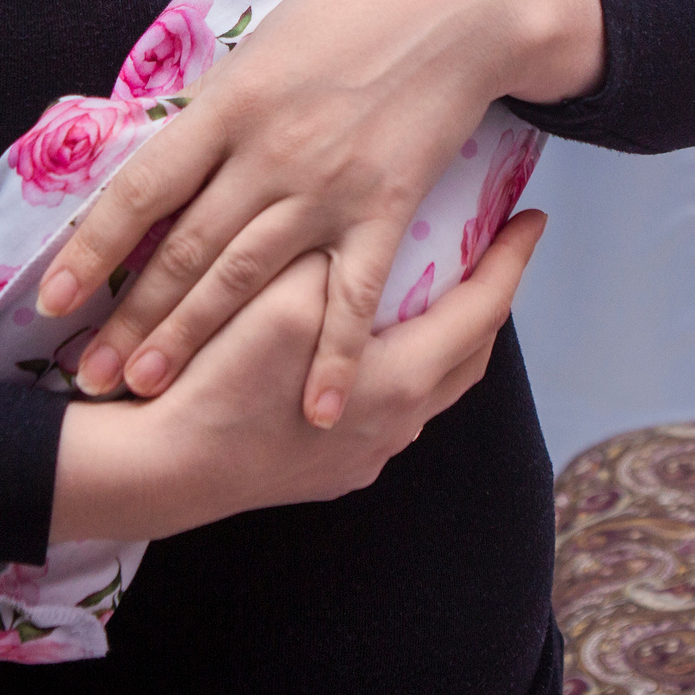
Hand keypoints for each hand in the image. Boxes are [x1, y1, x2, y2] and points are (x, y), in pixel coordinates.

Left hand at [33, 0, 601, 425]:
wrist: (460, 4)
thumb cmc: (359, 7)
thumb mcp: (267, 42)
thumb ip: (220, 104)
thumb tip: (169, 142)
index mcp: (229, 104)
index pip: (143, 188)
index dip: (93, 248)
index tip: (54, 299)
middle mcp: (268, 153)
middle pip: (186, 248)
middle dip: (133, 318)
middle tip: (91, 374)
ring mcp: (327, 187)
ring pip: (246, 278)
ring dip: (194, 338)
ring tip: (148, 389)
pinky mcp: (387, 208)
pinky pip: (353, 296)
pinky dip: (333, 355)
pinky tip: (314, 409)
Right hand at [48, 210, 544, 542]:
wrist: (161, 471)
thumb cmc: (221, 378)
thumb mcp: (283, 296)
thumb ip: (338, 265)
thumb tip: (365, 233)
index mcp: (400, 380)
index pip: (481, 311)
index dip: (510, 261)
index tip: (533, 220)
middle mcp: (397, 427)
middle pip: (468, 358)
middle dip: (486, 302)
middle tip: (490, 254)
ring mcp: (364, 458)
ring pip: (428, 391)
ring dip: (439, 340)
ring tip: (428, 293)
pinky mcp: (327, 474)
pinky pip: (386, 415)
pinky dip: (394, 371)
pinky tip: (363, 347)